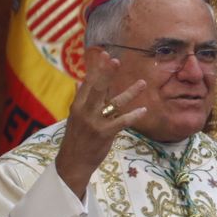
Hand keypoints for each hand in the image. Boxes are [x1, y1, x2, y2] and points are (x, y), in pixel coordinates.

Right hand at [54, 52, 146, 199]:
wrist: (72, 162)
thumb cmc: (77, 138)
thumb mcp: (75, 117)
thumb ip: (82, 100)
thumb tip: (81, 83)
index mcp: (78, 105)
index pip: (88, 83)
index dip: (96, 68)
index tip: (104, 54)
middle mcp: (85, 111)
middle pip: (98, 88)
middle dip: (107, 73)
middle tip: (116, 60)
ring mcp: (94, 122)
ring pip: (114, 103)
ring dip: (130, 92)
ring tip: (143, 83)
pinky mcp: (104, 133)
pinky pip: (122, 121)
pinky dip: (133, 115)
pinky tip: (143, 110)